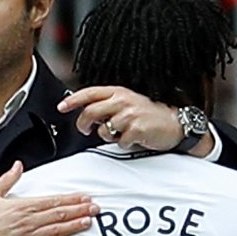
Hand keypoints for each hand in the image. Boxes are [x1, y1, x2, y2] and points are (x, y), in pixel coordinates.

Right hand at [0, 161, 97, 235]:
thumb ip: (8, 180)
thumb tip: (18, 166)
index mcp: (20, 206)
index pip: (51, 201)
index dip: (70, 199)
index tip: (83, 197)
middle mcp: (26, 222)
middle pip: (58, 214)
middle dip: (79, 210)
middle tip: (95, 207)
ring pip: (56, 230)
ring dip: (75, 225)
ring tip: (89, 221)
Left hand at [57, 86, 183, 149]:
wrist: (176, 124)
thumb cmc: (150, 114)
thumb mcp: (128, 103)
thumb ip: (108, 105)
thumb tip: (87, 114)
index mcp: (119, 92)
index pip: (90, 93)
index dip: (73, 100)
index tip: (61, 107)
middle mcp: (123, 101)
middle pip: (91, 112)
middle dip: (83, 124)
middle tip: (84, 130)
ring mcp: (130, 115)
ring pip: (103, 131)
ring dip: (108, 136)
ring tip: (122, 133)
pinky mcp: (137, 129)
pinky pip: (119, 142)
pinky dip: (124, 144)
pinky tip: (134, 138)